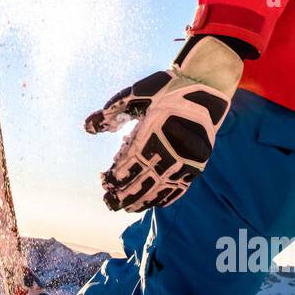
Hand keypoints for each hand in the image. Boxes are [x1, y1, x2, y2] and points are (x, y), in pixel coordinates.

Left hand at [84, 35, 242, 212]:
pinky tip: (156, 203)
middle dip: (125, 194)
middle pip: (144, 180)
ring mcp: (186, 159)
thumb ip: (112, 112)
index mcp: (153, 132)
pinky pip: (181, 186)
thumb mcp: (136, 94)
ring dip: (144, 200)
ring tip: (129, 208)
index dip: (117, 176)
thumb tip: (87, 128)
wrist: (206, 86)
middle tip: (110, 203)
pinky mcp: (198, 163)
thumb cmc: (167, 88)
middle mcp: (170, 149)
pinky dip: (168, 196)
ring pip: (162, 187)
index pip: (131, 163)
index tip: (104, 183)